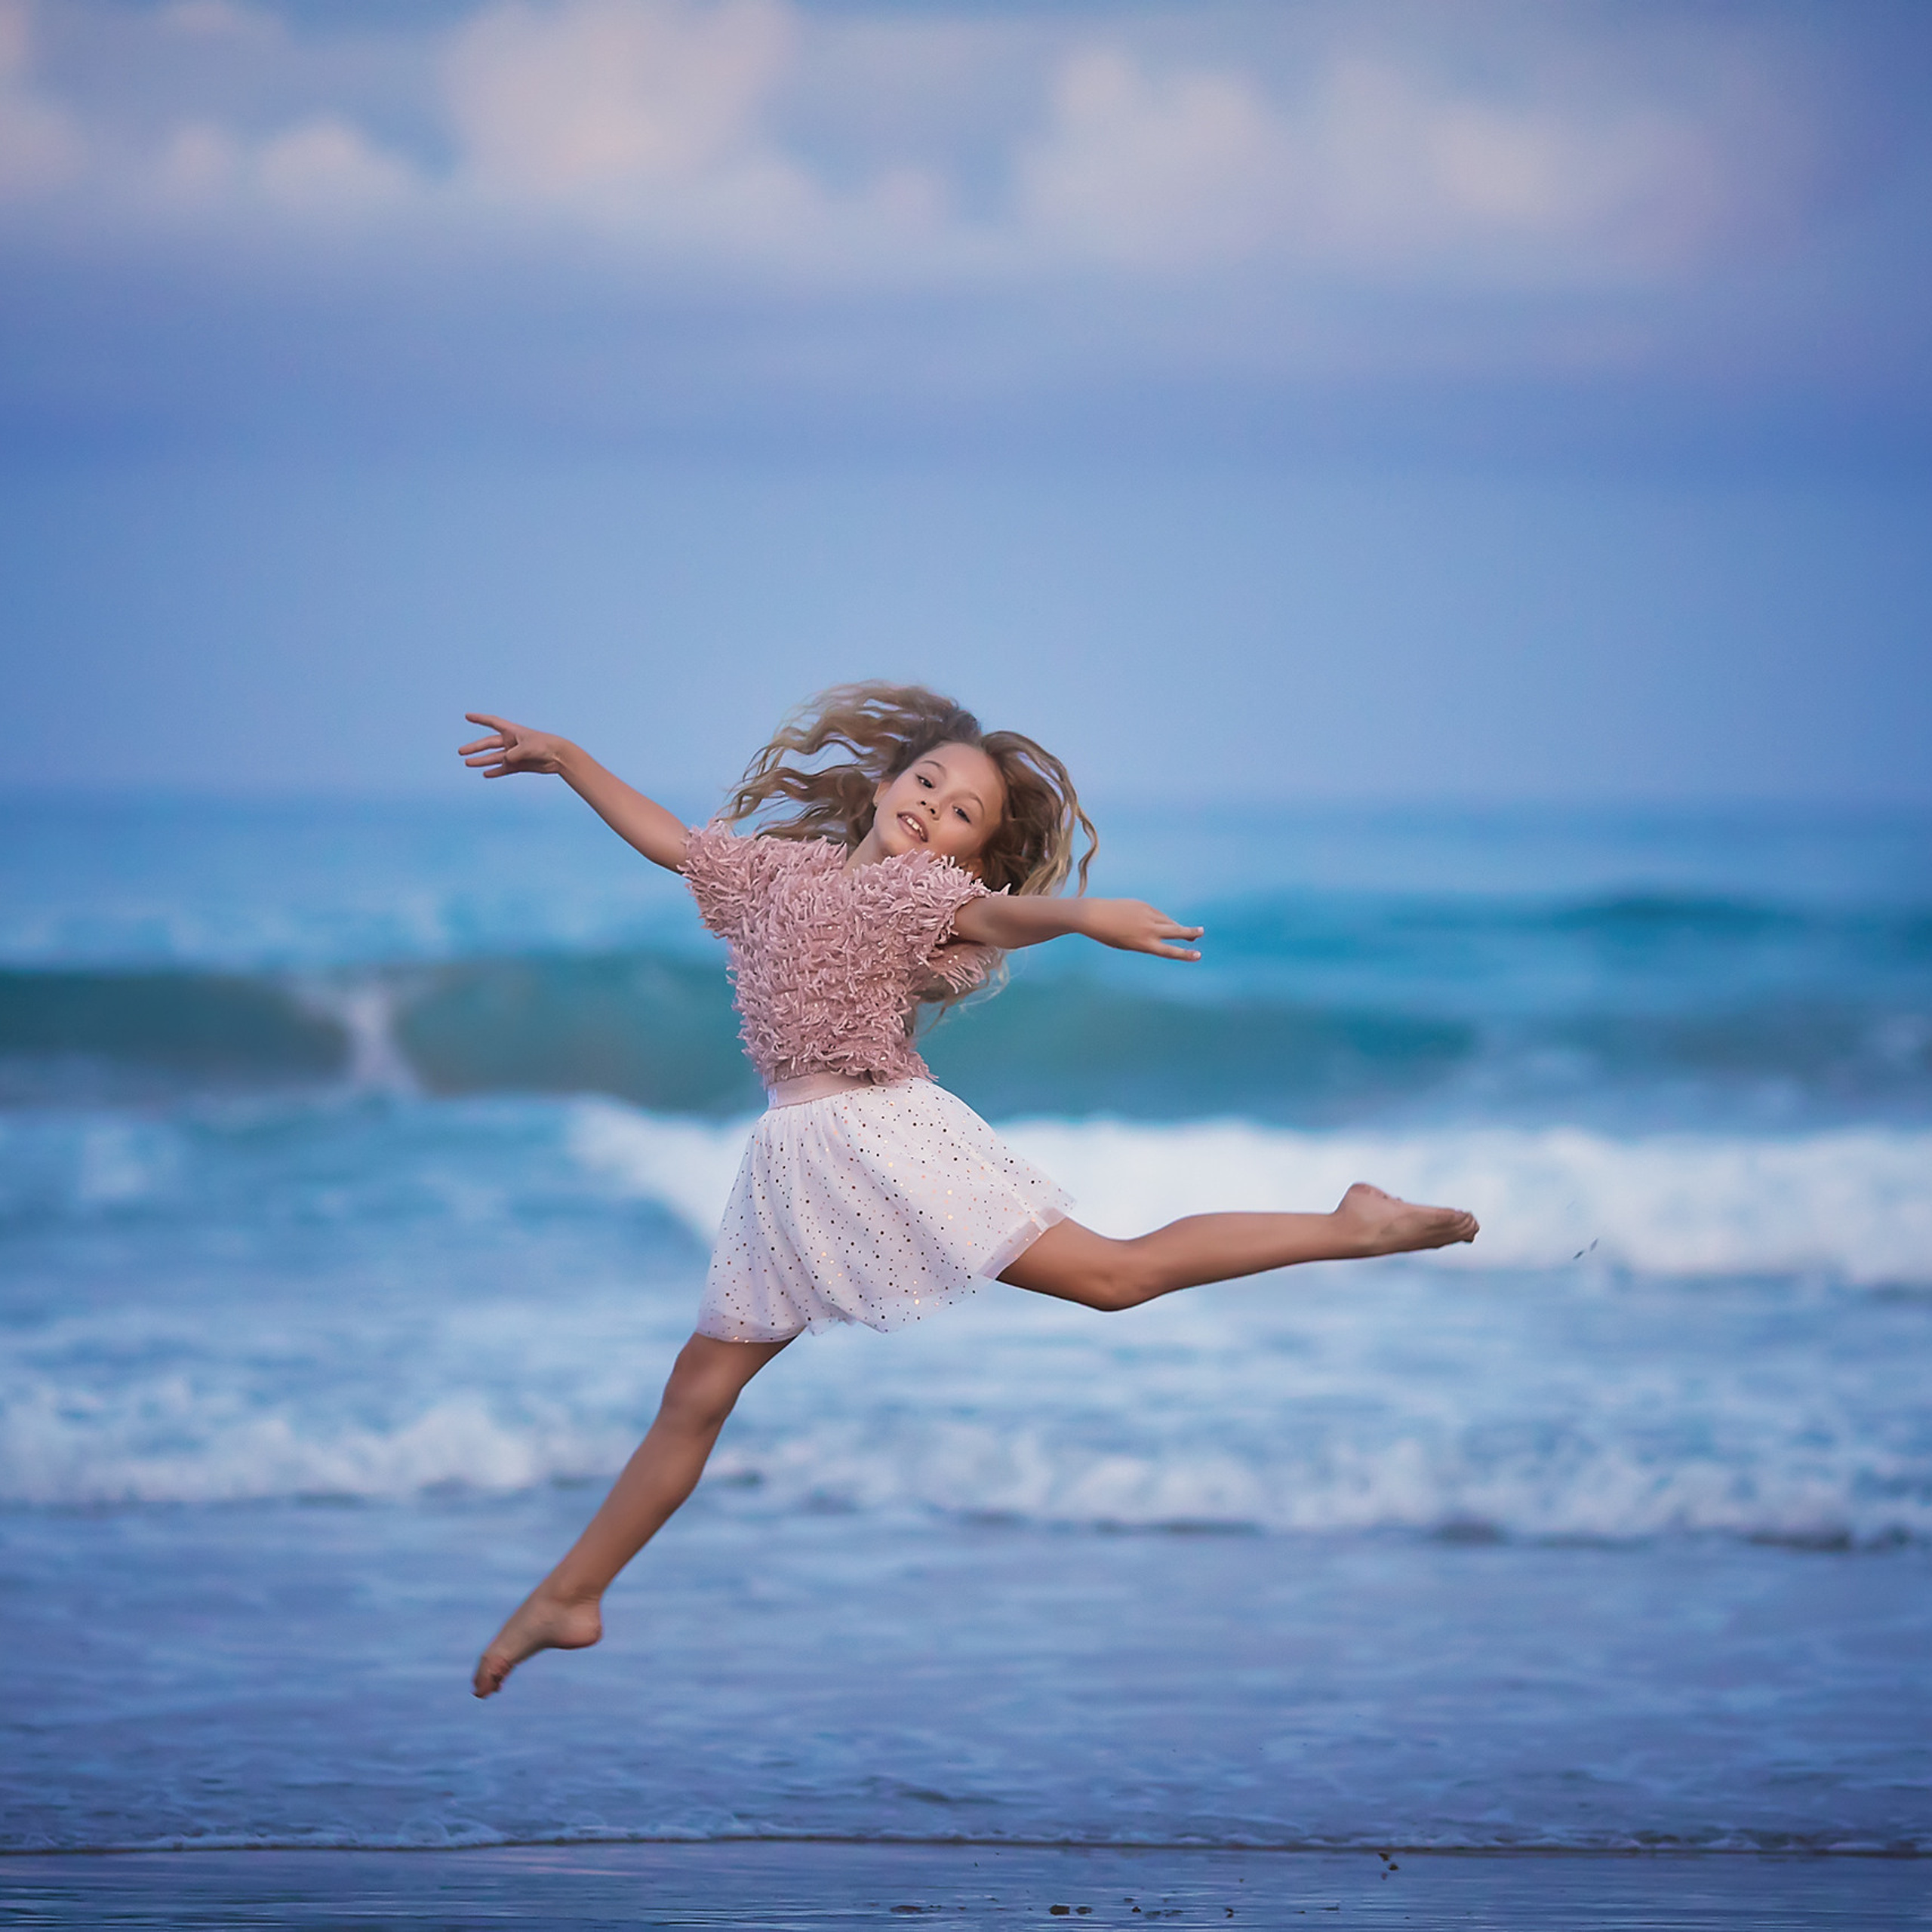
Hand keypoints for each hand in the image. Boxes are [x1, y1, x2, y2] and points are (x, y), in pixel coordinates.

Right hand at [459, 714, 571, 777]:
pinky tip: (486, 774)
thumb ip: (512, 755)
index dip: (480, 719)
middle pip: (489, 744)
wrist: (559, 756)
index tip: (467, 716)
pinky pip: (504, 769)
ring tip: (468, 763)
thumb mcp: (526, 748)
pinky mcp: (519, 765)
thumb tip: (504, 762)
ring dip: (481, 760)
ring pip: (494, 757)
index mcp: (512, 731)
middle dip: (475, 747)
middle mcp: (511, 742)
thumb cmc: (545, 746)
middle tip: (461, 751)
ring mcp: (514, 754)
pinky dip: (496, 772)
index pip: (492, 722)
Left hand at [1083, 898, 1203, 960]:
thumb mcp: (1130, 944)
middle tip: (1201, 932)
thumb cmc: (1110, 935)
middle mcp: (1149, 930)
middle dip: (1190, 933)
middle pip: (1176, 931)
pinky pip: (1157, 914)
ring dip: (1178, 927)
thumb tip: (1167, 928)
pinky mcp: (1144, 905)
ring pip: (1168, 922)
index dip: (1185, 954)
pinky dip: (1161, 920)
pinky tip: (1160, 924)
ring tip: (1190, 933)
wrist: (1095, 916)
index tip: (1198, 955)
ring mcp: (1147, 915)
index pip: (1170, 951)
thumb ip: (1149, 939)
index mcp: (1145, 944)